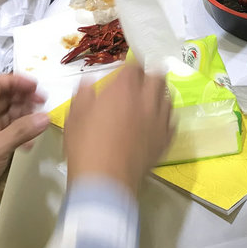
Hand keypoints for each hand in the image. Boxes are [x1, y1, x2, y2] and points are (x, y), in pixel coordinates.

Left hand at [0, 74, 47, 225]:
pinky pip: (8, 133)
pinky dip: (20, 133)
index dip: (15, 81)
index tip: (35, 87)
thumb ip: (22, 130)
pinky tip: (31, 143)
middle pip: (4, 98)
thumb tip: (46, 116)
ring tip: (40, 121)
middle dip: (23, 97)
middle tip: (43, 104)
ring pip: (7, 115)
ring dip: (24, 114)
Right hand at [65, 64, 173, 193]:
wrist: (105, 181)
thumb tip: (89, 83)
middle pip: (157, 76)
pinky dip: (165, 117)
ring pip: (168, 97)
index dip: (130, 66)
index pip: (134, 66)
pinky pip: (171, 120)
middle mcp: (146, 99)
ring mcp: (159, 119)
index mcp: (124, 89)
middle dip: (150, 75)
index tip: (124, 71)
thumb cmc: (86, 146)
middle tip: (141, 81)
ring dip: (159, 94)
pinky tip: (156, 122)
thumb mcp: (75, 116)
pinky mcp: (166, 139)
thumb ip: (84, 94)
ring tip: (150, 99)